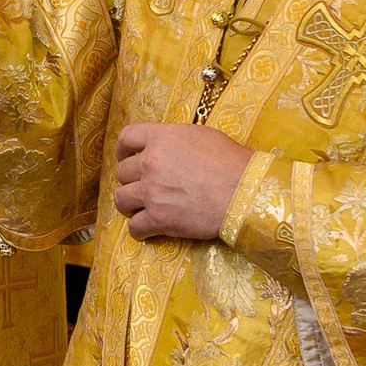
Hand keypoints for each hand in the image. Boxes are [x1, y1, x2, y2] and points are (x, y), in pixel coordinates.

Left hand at [111, 122, 253, 241]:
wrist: (245, 191)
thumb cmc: (231, 162)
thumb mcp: (201, 136)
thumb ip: (175, 140)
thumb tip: (167, 147)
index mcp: (161, 138)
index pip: (126, 138)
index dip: (124, 150)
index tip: (128, 158)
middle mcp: (150, 163)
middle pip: (122, 171)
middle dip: (131, 180)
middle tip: (143, 186)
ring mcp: (151, 191)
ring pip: (120, 199)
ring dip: (130, 204)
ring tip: (141, 208)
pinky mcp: (158, 218)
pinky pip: (134, 227)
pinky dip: (139, 230)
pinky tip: (148, 229)